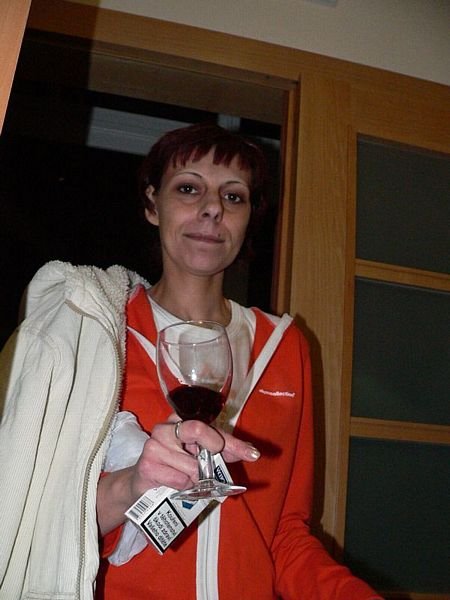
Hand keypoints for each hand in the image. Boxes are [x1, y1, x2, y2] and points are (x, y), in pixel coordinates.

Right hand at [97, 414, 259, 534]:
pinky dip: (182, 485)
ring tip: (187, 477)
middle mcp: (166, 427)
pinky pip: (179, 480)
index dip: (233, 442)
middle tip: (212, 465)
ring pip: (192, 465)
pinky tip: (174, 482)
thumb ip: (223, 451)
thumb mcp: (200, 454)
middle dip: (211, 448)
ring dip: (195, 477)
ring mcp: (154, 445)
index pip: (211, 426)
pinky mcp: (148, 465)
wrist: (144, 482)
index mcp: (181, 419)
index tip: (253, 454)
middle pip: (196, 429)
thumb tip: (251, 452)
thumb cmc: (175, 464)